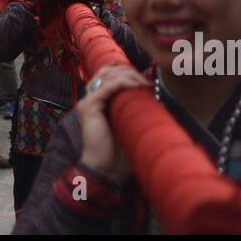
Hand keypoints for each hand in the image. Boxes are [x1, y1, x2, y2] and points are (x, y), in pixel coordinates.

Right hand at [75, 63, 147, 183]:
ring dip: (129, 75)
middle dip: (128, 71)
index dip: (126, 71)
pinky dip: (124, 83)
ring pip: (108, 75)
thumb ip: (133, 110)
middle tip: (146, 80)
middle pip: (107, 71)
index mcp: (97, 102)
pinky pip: (108, 86)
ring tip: (144, 83)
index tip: (144, 78)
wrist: (105, 169)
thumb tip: (152, 98)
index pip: (108, 75)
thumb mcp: (128, 125)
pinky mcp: (89, 106)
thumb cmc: (117, 152)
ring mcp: (88, 101)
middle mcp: (90, 98)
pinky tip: (137, 86)